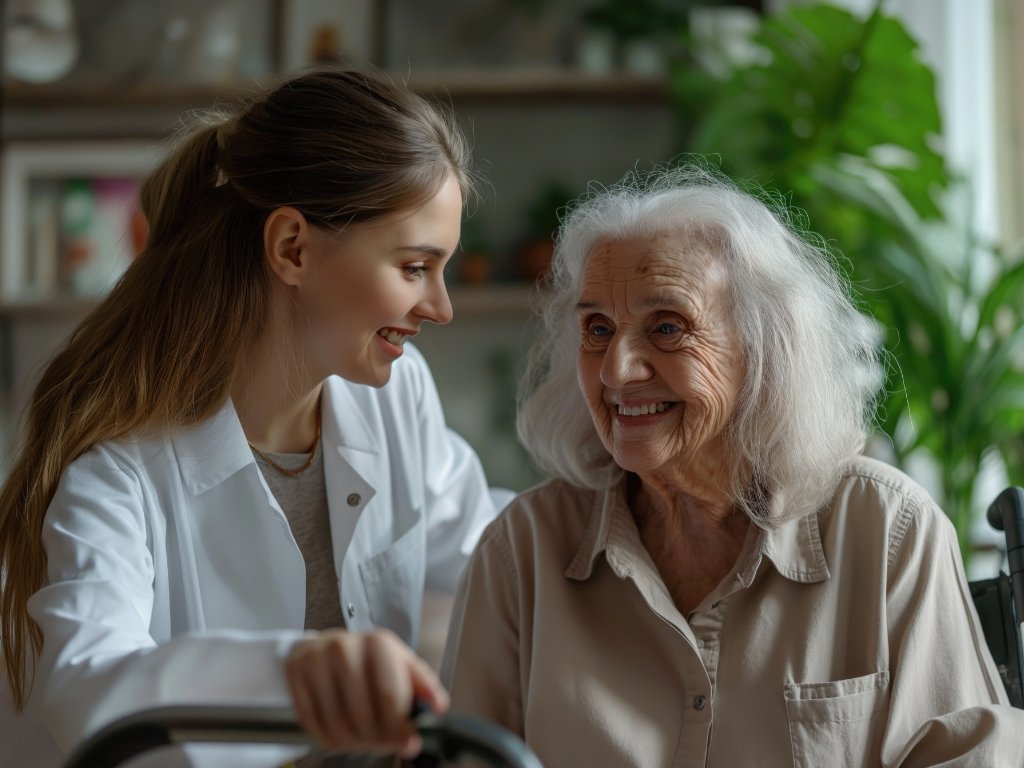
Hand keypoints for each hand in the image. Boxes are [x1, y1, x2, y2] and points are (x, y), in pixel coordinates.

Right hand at [284, 628, 448, 757]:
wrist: (328, 647)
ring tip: (362, 739)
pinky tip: (340, 733)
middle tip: (383, 744)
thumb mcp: (402, 666)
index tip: (408, 744)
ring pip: (336, 723)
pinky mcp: (295, 671)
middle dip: (377, 739)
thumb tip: (438, 706)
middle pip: (362, 715)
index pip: (390, 696)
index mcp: (378, 644)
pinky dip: (327, 737)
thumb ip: (422, 687)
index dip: (399, 728)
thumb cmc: (371, 662)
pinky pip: (311, 721)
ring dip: (352, 742)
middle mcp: (346, 647)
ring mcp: (317, 659)